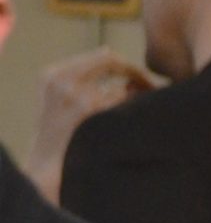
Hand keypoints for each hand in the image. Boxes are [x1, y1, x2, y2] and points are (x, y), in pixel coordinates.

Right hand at [29, 47, 154, 200]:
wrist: (45, 167)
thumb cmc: (59, 137)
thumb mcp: (60, 101)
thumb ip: (83, 79)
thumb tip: (117, 61)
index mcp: (52, 74)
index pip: (101, 55)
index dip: (126, 64)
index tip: (139, 78)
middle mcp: (61, 79)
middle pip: (112, 60)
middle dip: (136, 73)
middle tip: (152, 88)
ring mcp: (75, 93)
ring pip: (122, 86)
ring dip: (135, 98)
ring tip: (137, 115)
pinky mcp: (88, 108)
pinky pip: (123, 102)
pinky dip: (131, 112)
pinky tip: (127, 127)